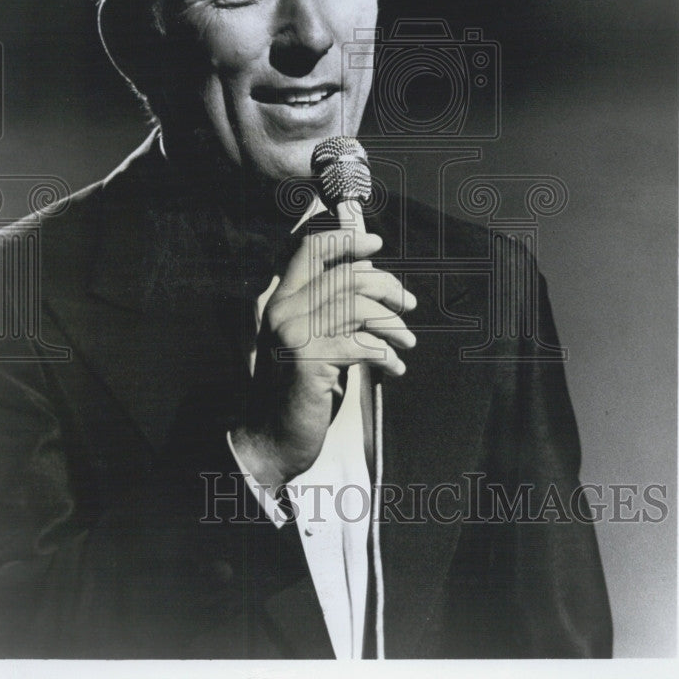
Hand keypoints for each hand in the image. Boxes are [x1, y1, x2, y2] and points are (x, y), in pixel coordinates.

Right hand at [231, 229, 415, 493]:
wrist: (270, 438)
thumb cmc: (295, 389)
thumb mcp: (308, 340)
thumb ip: (328, 308)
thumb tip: (370, 273)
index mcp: (279, 300)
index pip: (309, 250)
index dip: (345, 240)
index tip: (376, 244)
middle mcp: (282, 311)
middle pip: (345, 276)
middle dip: (386, 286)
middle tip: (408, 305)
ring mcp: (293, 334)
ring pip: (358, 307)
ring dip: (393, 324)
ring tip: (407, 342)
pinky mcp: (309, 361)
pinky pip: (363, 344)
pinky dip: (387, 355)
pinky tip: (395, 368)